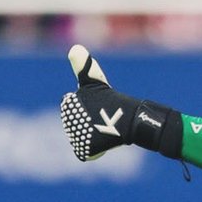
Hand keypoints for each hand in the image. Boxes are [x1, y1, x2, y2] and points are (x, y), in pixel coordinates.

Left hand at [60, 45, 182, 160]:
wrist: (133, 120)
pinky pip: (87, 153)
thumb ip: (83, 66)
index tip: (97, 106)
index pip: (70, 111)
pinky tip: (105, 140)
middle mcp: (69, 120)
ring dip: (93, 136)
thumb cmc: (113, 100)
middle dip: (87, 124)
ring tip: (105, 128)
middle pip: (75, 127)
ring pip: (81, 140)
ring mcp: (77, 136)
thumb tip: (74, 48)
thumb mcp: (96, 81)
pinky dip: (96, 151)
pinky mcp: (85, 149)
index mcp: (68, 103)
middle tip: (102, 117)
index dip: (84, 110)